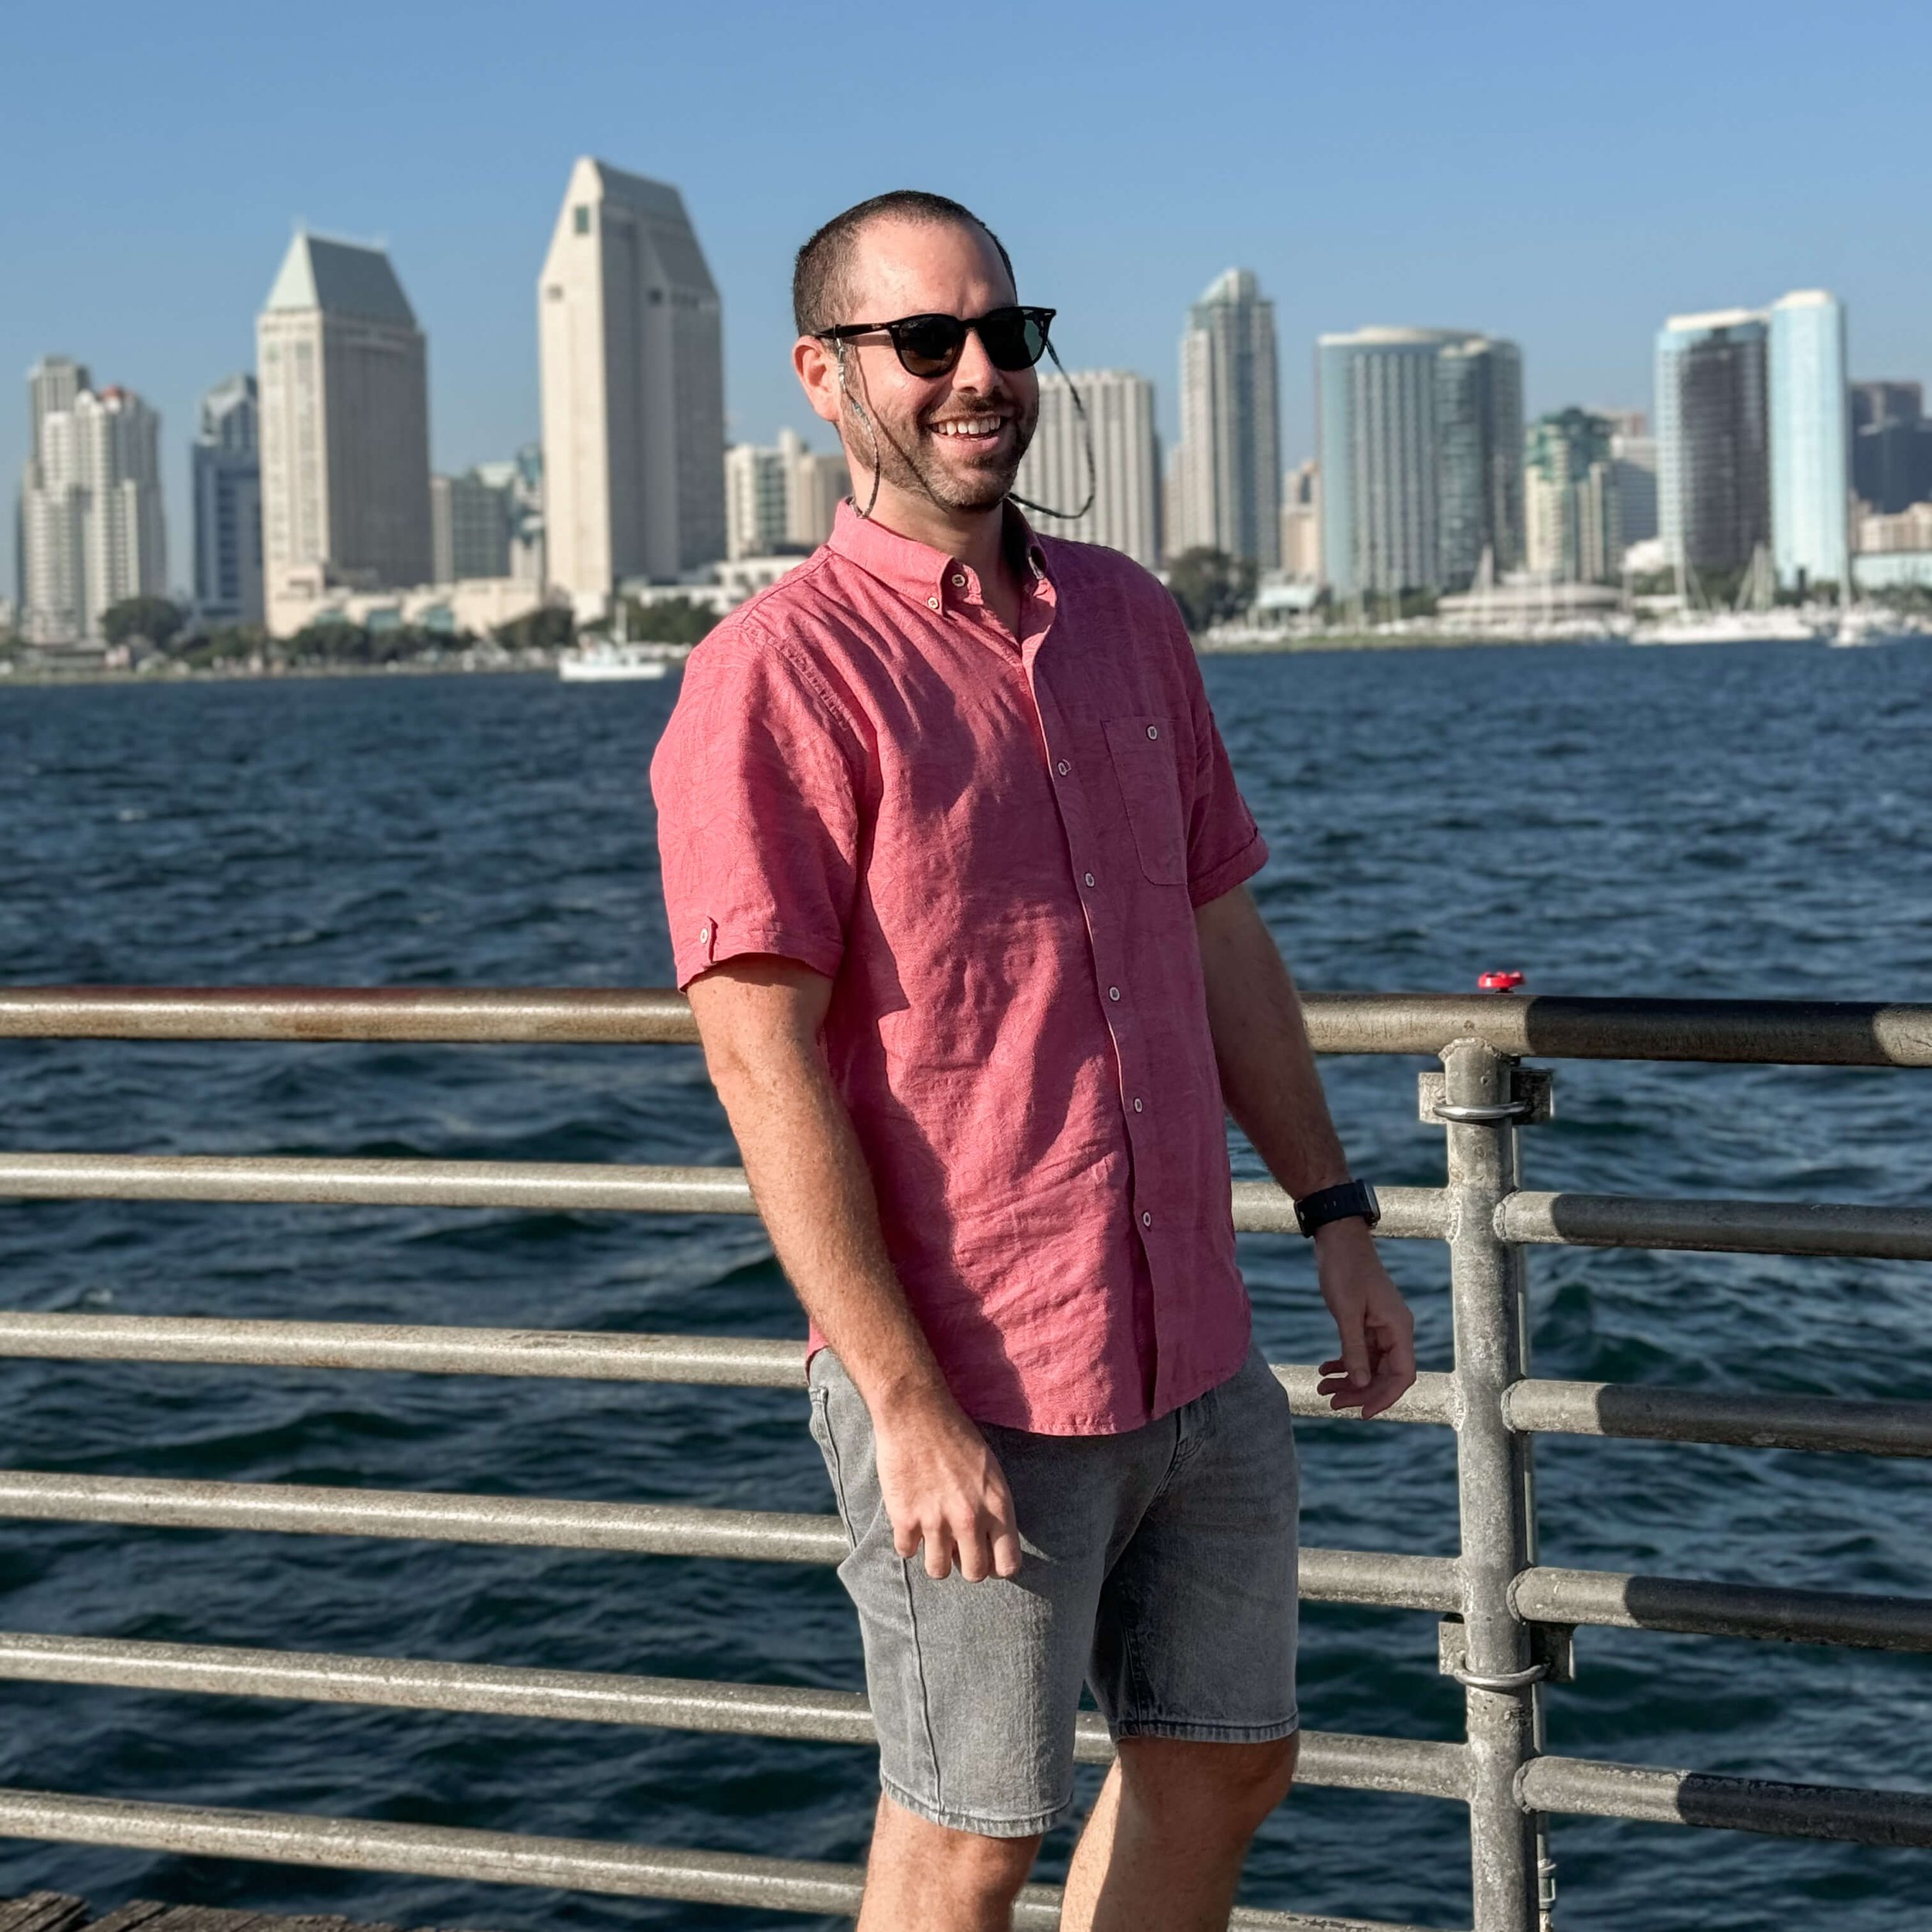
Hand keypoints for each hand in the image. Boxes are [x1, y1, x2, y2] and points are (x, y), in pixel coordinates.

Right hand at [871, 1387, 1021, 1582]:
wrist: (916, 1413)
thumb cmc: (956, 1436)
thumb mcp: (991, 1470)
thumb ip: (993, 1508)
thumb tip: (987, 1541)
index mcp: (997, 1507)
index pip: (1008, 1565)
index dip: (997, 1565)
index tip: (986, 1556)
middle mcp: (969, 1519)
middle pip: (974, 1574)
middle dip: (966, 1564)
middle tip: (957, 1545)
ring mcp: (936, 1521)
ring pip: (939, 1571)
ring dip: (935, 1556)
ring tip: (933, 1535)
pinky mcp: (904, 1518)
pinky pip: (907, 1552)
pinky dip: (907, 1540)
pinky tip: (910, 1519)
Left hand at [1312, 1218, 1416, 1420]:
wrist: (1338, 1239)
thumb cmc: (1344, 1270)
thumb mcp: (1346, 1312)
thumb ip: (1354, 1349)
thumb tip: (1360, 1385)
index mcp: (1398, 1328)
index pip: (1403, 1375)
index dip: (1384, 1397)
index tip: (1362, 1413)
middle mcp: (1395, 1330)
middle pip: (1385, 1374)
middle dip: (1359, 1391)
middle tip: (1330, 1402)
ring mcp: (1381, 1327)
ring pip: (1370, 1366)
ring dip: (1349, 1380)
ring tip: (1321, 1389)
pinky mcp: (1367, 1322)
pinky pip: (1361, 1352)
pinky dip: (1344, 1363)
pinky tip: (1324, 1369)